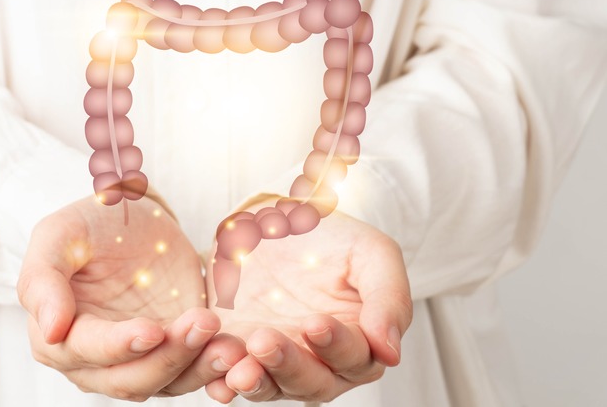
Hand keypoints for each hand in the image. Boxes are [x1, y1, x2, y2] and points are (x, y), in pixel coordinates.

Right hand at [17, 196, 245, 400]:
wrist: (134, 219)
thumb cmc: (90, 225)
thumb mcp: (59, 235)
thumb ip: (42, 278)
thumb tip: (49, 329)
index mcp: (56, 336)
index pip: (84, 351)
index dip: (117, 345)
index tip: (151, 330)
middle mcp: (93, 363)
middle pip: (129, 378)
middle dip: (168, 357)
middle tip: (203, 322)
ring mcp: (137, 362)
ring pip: (165, 383)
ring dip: (199, 368)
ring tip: (228, 345)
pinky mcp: (174, 354)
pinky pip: (194, 374)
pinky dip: (215, 370)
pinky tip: (237, 353)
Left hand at [204, 199, 411, 402]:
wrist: (273, 221)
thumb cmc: (331, 238)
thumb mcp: (371, 253)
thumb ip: (389, 298)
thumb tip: (390, 352)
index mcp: (360, 342)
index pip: (355, 358)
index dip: (336, 346)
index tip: (315, 324)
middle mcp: (321, 363)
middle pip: (312, 383)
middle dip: (288, 365)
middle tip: (264, 340)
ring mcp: (277, 362)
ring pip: (270, 387)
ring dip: (254, 381)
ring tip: (237, 367)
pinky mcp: (239, 355)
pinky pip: (230, 378)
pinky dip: (222, 381)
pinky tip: (216, 378)